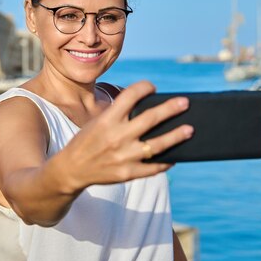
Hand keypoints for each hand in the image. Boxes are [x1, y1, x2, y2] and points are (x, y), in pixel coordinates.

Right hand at [53, 80, 193, 192]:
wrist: (71, 169)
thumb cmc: (87, 141)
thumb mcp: (97, 122)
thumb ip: (119, 114)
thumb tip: (150, 109)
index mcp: (107, 120)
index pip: (130, 95)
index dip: (144, 87)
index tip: (153, 87)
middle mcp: (116, 136)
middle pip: (150, 118)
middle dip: (170, 109)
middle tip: (185, 102)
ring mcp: (123, 156)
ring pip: (157, 145)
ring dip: (176, 136)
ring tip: (189, 129)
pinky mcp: (127, 173)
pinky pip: (153, 167)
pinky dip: (166, 161)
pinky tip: (176, 156)